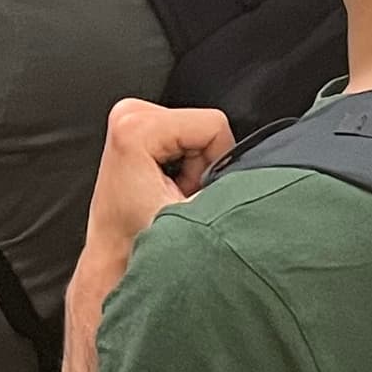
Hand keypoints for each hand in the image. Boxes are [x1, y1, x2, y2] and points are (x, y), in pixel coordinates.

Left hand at [84, 99, 237, 272]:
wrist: (113, 257)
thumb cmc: (139, 243)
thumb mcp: (194, 216)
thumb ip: (226, 188)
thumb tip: (258, 176)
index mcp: (135, 128)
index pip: (213, 124)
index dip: (217, 161)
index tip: (194, 192)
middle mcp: (128, 114)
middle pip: (204, 126)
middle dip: (203, 165)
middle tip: (180, 195)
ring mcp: (129, 117)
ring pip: (196, 132)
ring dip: (194, 167)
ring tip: (172, 194)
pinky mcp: (133, 127)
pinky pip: (183, 136)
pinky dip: (183, 163)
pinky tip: (166, 186)